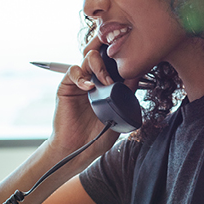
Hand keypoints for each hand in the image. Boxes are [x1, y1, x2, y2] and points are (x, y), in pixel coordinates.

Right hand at [48, 39, 130, 155]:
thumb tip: (136, 77)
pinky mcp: (66, 87)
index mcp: (108, 85)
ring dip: (99, 66)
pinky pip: (73, 71)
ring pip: (89, 57)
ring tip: (105, 82)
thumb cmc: (97, 136)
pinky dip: (82, 76)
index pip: (115, 62)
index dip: (121, 58)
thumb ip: (126, 96)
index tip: (132, 63)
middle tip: (118, 67)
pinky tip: (89, 88)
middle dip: (110, 53)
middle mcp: (94, 80)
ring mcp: (80, 82)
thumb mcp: (118, 115)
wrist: (78, 149)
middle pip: (102, 53)